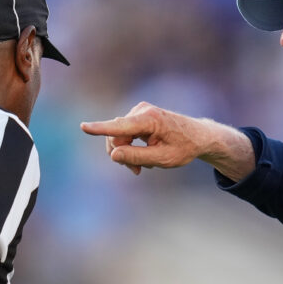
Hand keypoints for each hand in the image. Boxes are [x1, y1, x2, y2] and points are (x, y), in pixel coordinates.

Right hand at [80, 102, 254, 180]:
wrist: (199, 136)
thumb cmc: (184, 147)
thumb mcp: (163, 159)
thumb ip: (137, 157)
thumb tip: (113, 155)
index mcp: (150, 120)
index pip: (120, 126)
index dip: (100, 129)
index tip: (83, 127)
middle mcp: (142, 111)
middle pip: (116, 136)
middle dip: (122, 155)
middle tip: (136, 171)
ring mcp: (139, 111)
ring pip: (119, 136)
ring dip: (127, 152)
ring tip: (143, 166)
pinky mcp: (139, 115)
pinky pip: (124, 133)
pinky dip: (130, 146)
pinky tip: (143, 156)